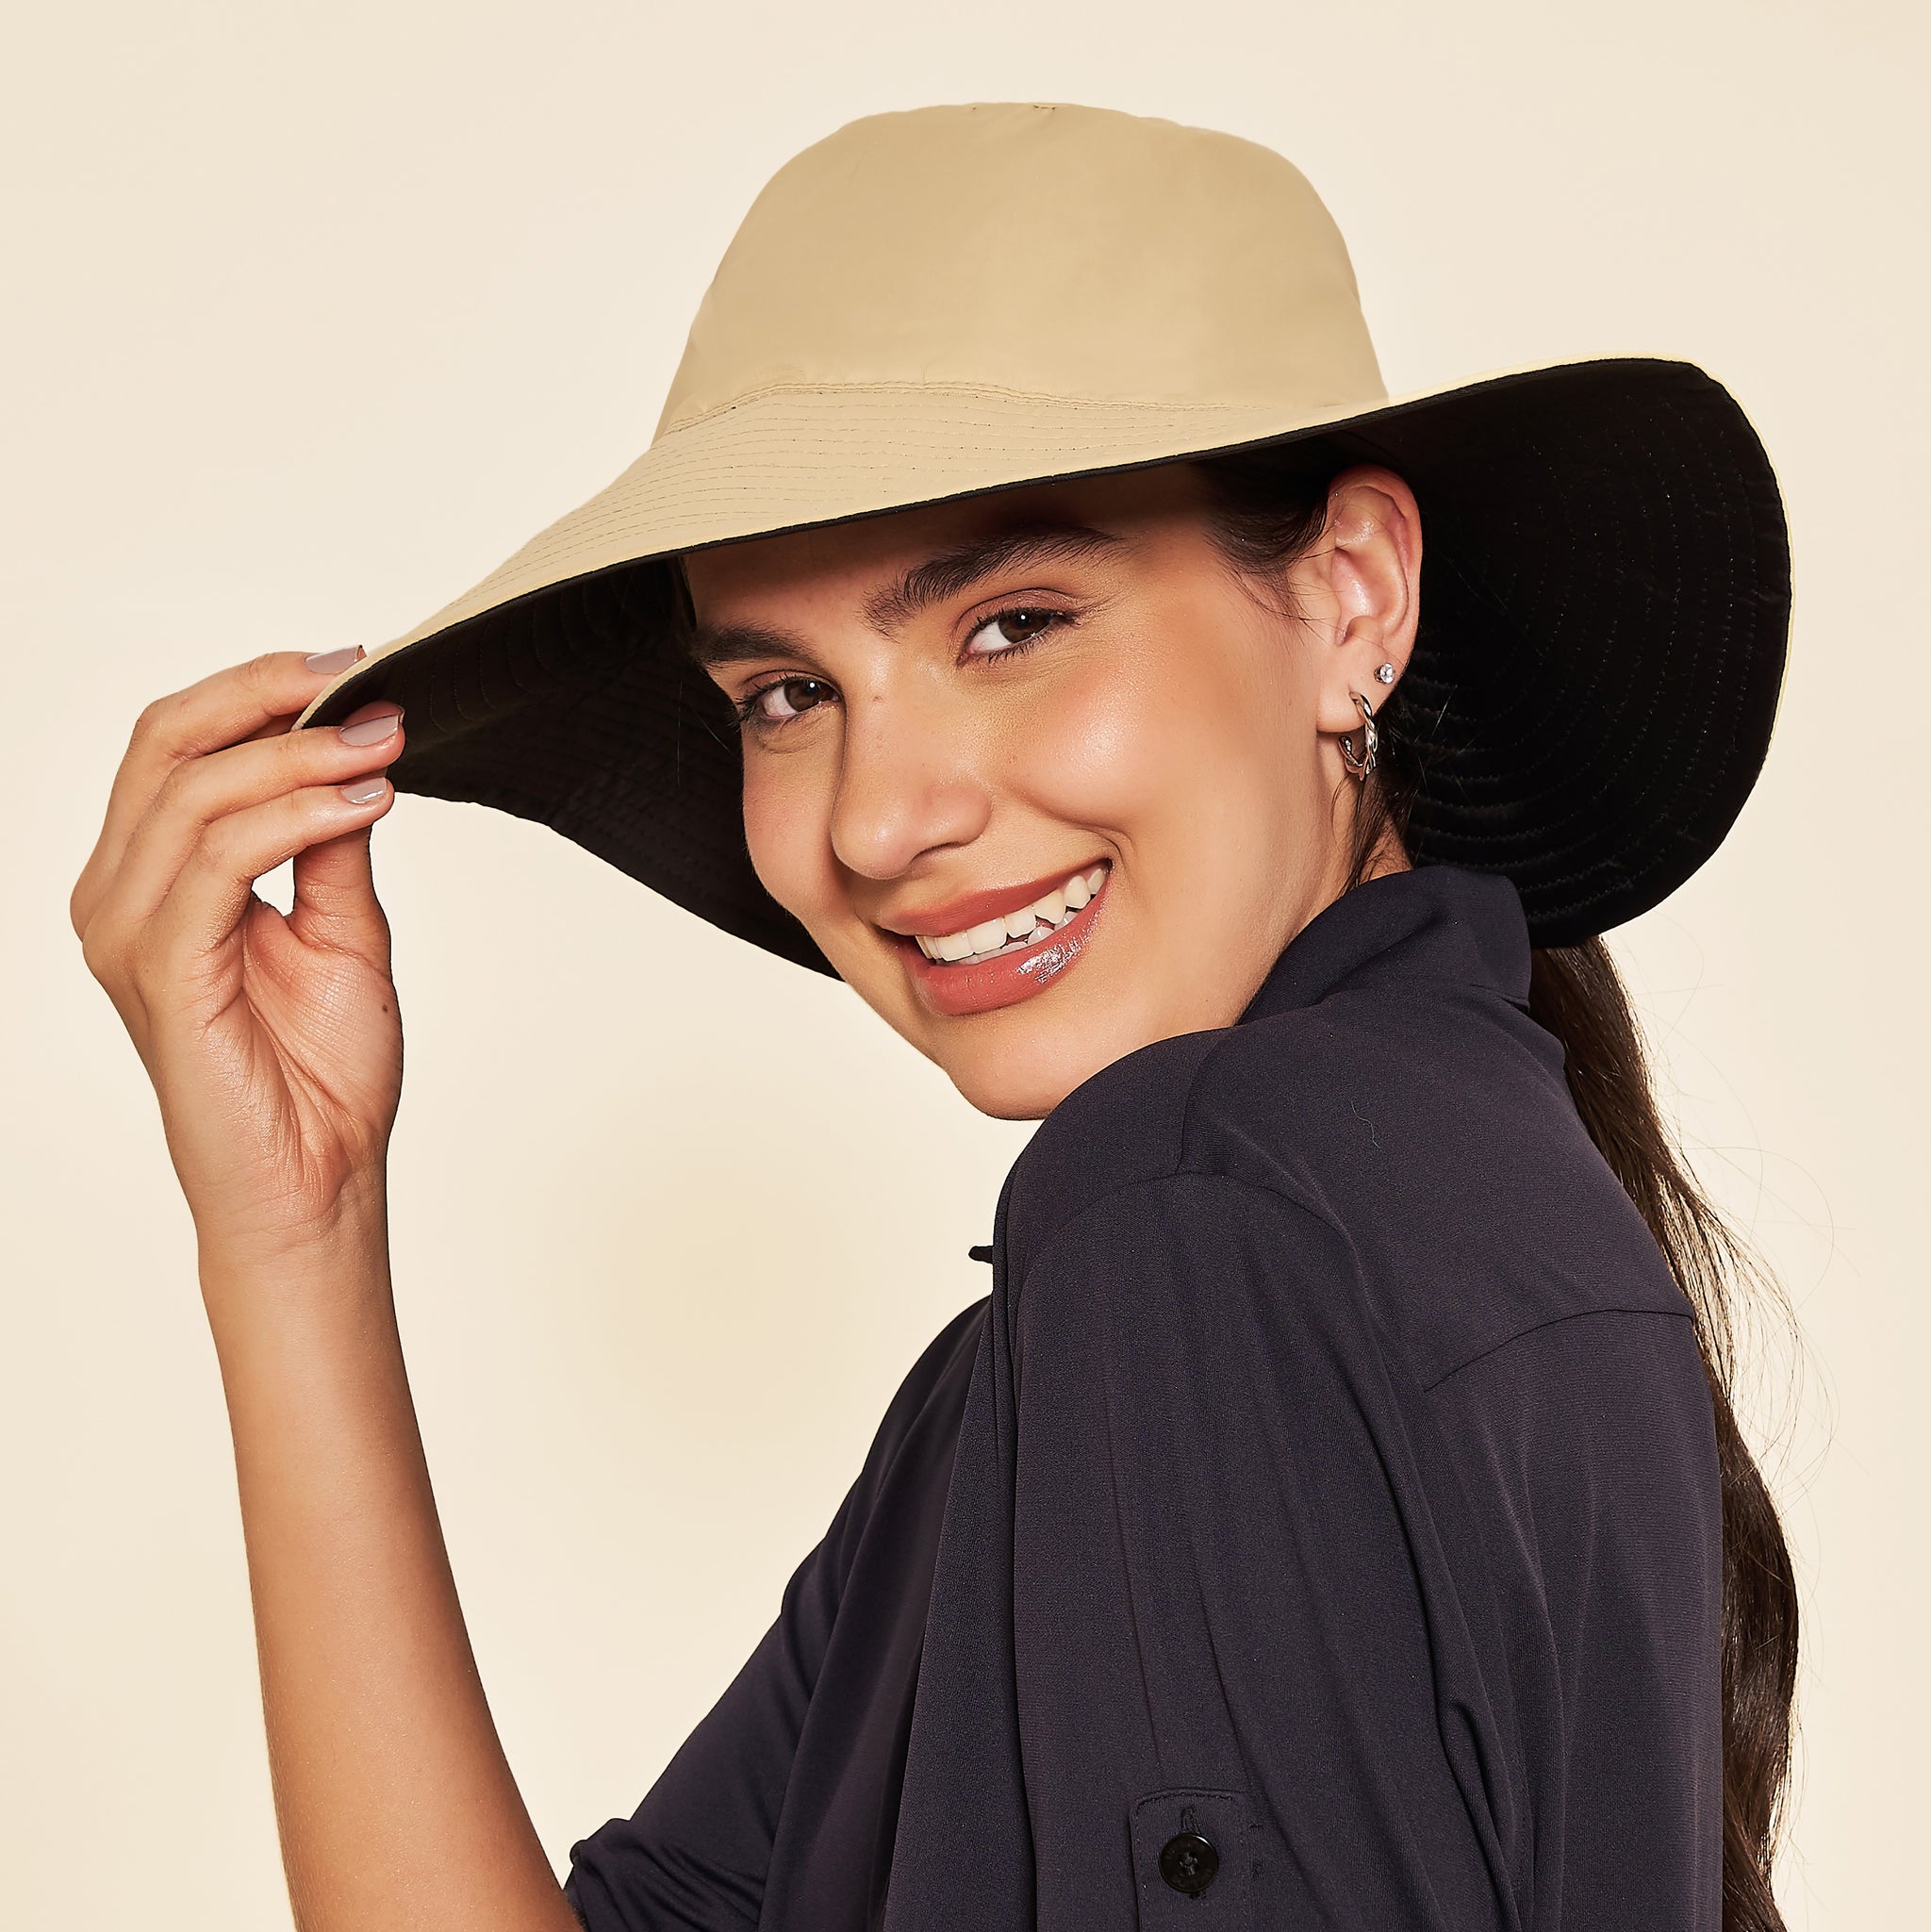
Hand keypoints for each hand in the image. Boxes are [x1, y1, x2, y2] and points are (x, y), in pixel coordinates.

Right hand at [73, 649, 407, 1258]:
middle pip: (167, 742)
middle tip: (364, 675)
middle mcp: (121, 896)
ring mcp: (130, 933)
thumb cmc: (321, 1073)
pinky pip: (219, 862)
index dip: (258, 688)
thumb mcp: (341, 928)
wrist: (320, 1183)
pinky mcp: (162, 972)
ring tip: (384, 744)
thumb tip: (358, 750)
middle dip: (268, 693)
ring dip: (298, 753)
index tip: (358, 665)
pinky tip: (365, 803)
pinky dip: (294, 816)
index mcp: (153, 878)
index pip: (179, 744)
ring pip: (195, 793)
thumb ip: (331, 842)